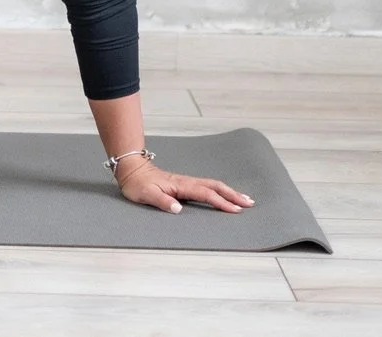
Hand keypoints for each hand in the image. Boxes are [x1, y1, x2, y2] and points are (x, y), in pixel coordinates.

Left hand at [115, 156, 254, 212]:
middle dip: (233, 195)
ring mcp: (186, 182)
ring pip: (212, 185)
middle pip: (215, 187)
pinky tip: (224, 196)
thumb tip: (178, 209)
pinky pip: (206, 187)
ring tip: (244, 199)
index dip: (221, 202)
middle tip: (249, 203)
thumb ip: (162, 201)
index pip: (205, 194)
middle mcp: (186, 182)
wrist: (132, 169)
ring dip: (229, 192)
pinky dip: (219, 191)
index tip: (235, 210)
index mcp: (180, 185)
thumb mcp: (146, 194)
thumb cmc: (137, 184)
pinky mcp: (184, 185)